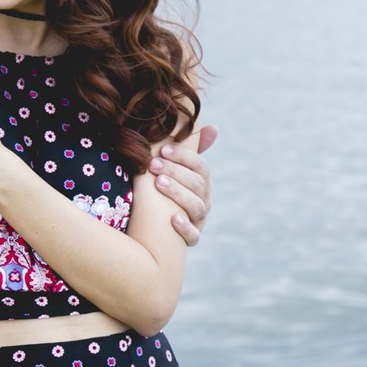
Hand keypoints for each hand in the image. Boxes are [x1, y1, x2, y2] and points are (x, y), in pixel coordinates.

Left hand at [150, 123, 216, 245]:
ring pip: (196, 206)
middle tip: (154, 165)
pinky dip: (185, 228)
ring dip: (178, 193)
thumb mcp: (173, 168)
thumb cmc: (164, 189)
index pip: (199, 166)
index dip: (183, 157)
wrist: (154, 225)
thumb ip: (187, 148)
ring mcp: (199, 219)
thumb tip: (213, 128)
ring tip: (159, 183)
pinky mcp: (192, 238)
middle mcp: (204, 199)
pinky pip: (193, 235)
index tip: (163, 149)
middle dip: (176, 172)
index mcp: (202, 181)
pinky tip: (172, 218)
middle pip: (197, 184)